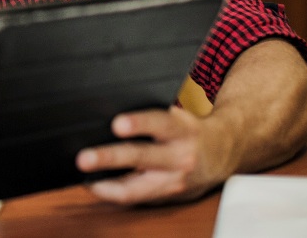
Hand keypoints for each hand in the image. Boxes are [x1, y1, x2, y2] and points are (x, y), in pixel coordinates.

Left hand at [75, 105, 235, 204]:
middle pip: (141, 157)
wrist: (222, 155)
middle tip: (84, 158)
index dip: (138, 123)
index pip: (159, 124)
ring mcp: (173, 181)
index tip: (117, 124)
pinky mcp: (166, 197)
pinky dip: (112, 192)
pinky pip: (135, 198)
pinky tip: (94, 185)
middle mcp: (179, 157)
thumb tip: (109, 108)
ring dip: (107, 185)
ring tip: (85, 178)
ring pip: (136, 187)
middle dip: (110, 157)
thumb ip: (152, 115)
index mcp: (182, 131)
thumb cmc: (190, 130)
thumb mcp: (177, 115)